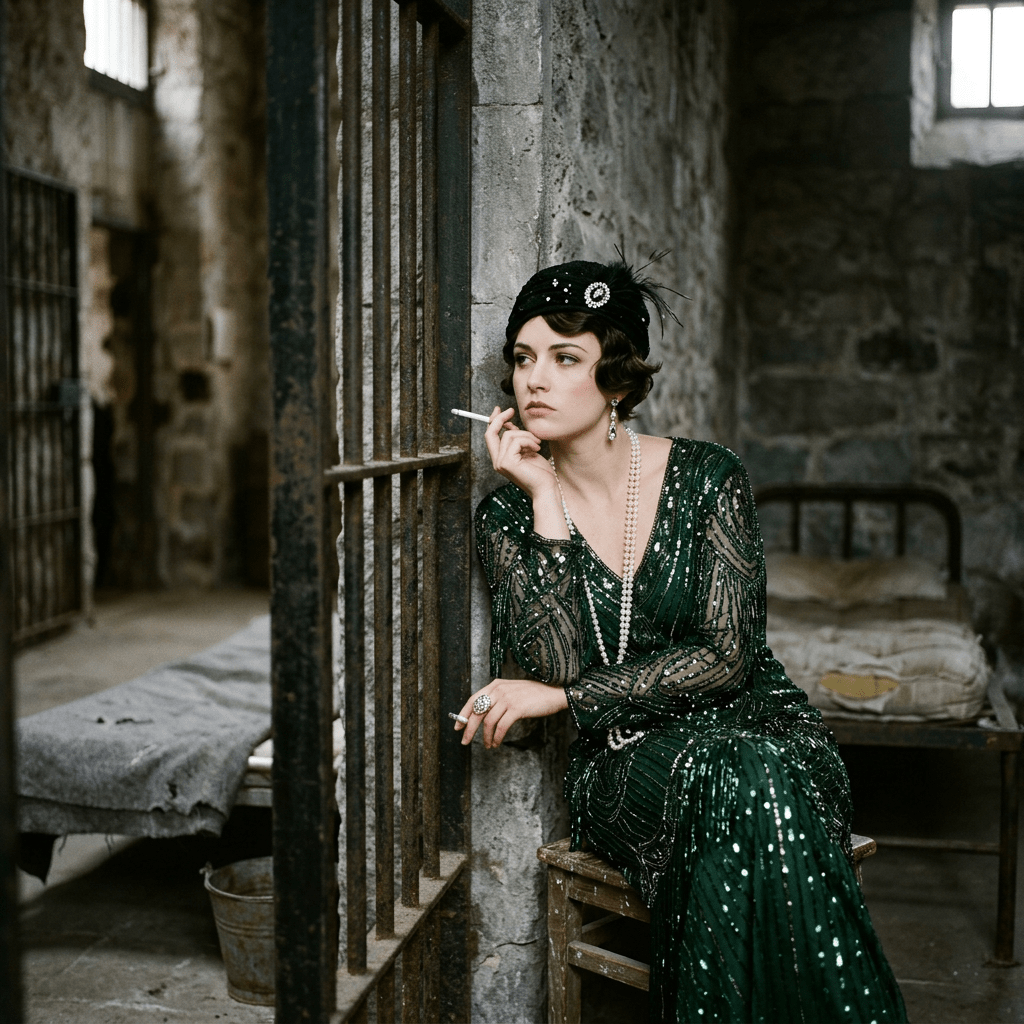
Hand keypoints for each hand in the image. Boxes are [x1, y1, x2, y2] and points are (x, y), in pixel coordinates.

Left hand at [454, 678, 568, 748]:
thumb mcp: (512, 691)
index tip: (458, 727)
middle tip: (464, 741)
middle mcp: (499, 690)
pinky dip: (496, 737)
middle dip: (469, 729)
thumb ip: (497, 698)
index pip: (473, 699)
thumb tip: (481, 715)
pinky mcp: (517, 708)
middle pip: (477, 712)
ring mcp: (508, 698)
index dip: (463, 714)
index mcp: (495, 685)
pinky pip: (501, 727)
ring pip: (488, 721)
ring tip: (488, 745)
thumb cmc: (534, 695)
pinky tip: (496, 743)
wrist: (555, 692)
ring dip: (485, 737)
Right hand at [484, 406, 556, 498]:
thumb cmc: (540, 472)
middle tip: (511, 410)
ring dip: (526, 435)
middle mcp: (497, 461)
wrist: (547, 488)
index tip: (501, 409)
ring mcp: (500, 463)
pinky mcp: (507, 463)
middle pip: (490, 433)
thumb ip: (518, 439)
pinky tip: (537, 448)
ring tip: (537, 443)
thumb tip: (510, 424)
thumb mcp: (528, 450)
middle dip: (499, 418)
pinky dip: (529, 441)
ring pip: (509, 435)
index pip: (491, 436)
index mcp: (501, 458)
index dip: (493, 420)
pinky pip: (516, 441)